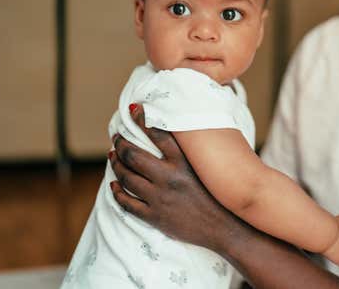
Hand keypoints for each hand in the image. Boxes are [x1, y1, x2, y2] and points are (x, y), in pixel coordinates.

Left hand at [108, 104, 242, 252]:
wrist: (224, 228)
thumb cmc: (220, 195)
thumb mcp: (209, 168)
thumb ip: (195, 151)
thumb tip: (182, 132)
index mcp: (184, 163)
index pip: (158, 134)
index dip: (143, 120)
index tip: (134, 111)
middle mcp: (169, 178)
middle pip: (134, 155)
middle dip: (121, 143)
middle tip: (117, 137)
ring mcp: (160, 198)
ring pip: (127, 177)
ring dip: (116, 164)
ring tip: (113, 156)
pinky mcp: (155, 216)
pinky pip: (127, 203)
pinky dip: (117, 192)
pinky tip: (114, 186)